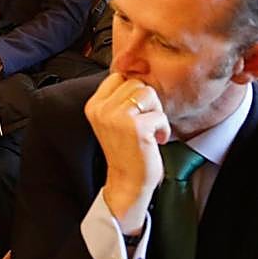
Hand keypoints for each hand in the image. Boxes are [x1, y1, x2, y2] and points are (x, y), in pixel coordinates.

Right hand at [84, 72, 169, 233]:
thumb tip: (137, 75)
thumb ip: (117, 99)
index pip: (118, 77)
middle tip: (145, 121)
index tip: (136, 110)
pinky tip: (155, 140)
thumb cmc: (125, 151)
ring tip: (150, 129)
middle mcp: (102, 109)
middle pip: (136, 83)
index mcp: (94, 105)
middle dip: (147, 102)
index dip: (132, 92)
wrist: (127, 182)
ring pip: (148, 93)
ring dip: (156, 112)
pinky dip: (163, 128)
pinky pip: (160, 114)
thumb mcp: (110, 121)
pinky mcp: (136, 127)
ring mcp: (117, 117)